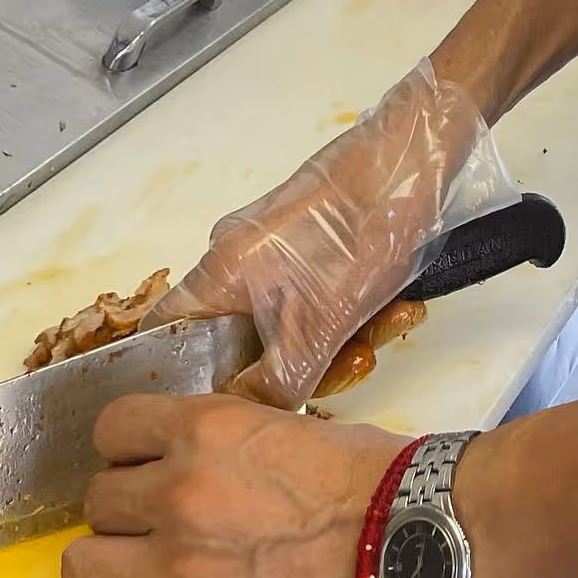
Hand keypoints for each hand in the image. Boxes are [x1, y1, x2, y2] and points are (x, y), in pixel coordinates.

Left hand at [62, 393, 408, 577]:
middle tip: (161, 516)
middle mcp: (176, 493)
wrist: (412, 546)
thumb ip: (223, 442)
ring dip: (115, 558)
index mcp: (202, 431)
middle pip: (96, 498)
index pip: (111, 429)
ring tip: (149, 563)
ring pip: (86, 563)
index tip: (146, 461)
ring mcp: (178, 565)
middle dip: (125, 506)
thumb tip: (198, 456)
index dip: (128, 447)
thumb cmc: (370, 479)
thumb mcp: (286, 427)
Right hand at [146, 60, 513, 407]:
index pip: (163, 336)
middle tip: (347, 364)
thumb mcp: (316, 333)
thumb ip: (271, 386)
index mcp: (215, 274)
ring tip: (385, 328)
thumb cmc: (359, 238)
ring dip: (337, 339)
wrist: (414, 162)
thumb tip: (243, 416)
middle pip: (237, 339)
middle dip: (295, 364)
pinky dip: (350, 311)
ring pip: (286, 322)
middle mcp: (232, 256)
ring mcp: (271, 246)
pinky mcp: (308, 239)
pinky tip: (395, 308)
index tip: (222, 408)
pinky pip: (313, 295)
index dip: (184, 379)